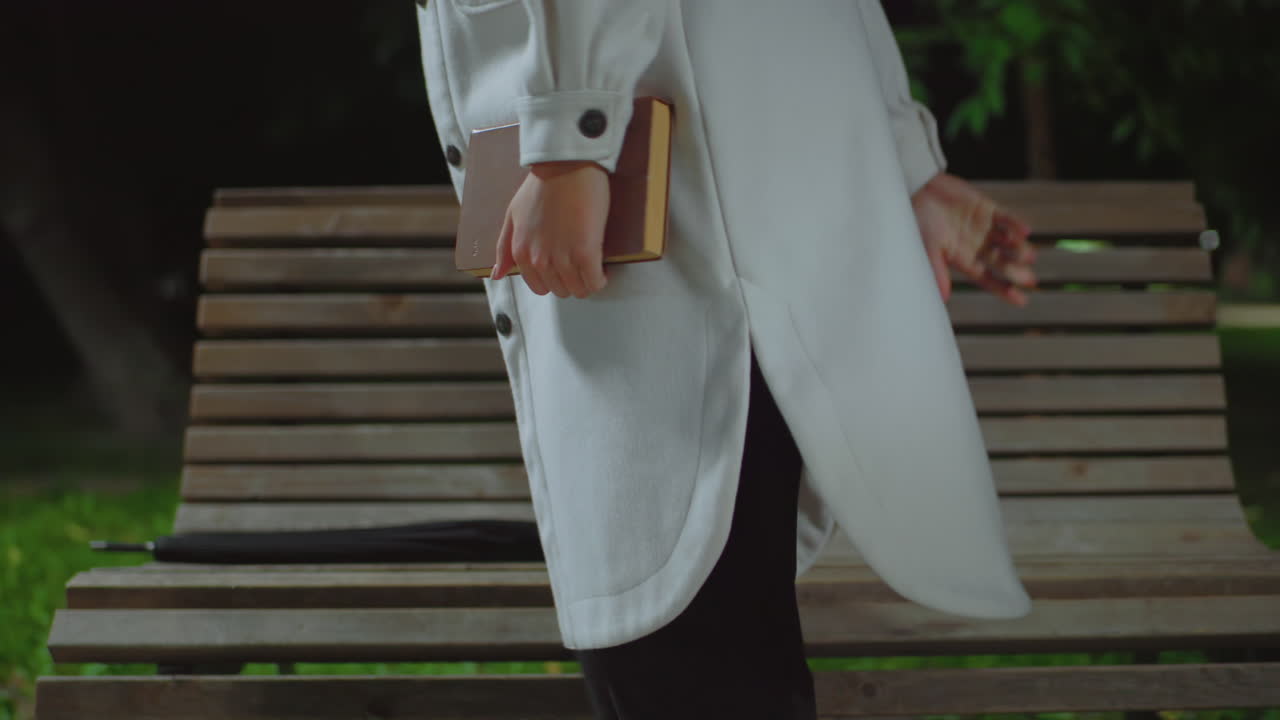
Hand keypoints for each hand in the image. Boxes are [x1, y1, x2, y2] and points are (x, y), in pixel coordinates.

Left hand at [491, 160, 609, 298]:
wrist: (566, 166)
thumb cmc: (541, 185)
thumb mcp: (513, 215)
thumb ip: (504, 248)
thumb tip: (497, 275)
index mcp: (521, 252)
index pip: (539, 287)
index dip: (554, 280)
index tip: (564, 268)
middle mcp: (539, 260)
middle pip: (560, 290)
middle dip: (571, 280)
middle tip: (580, 264)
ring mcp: (563, 258)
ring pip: (579, 290)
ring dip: (587, 281)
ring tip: (592, 266)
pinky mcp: (586, 253)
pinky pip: (594, 281)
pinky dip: (600, 279)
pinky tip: (603, 268)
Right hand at [911, 172, 1037, 305]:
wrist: (918, 189)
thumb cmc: (918, 220)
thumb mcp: (927, 247)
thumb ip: (937, 270)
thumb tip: (943, 298)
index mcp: (962, 259)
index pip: (987, 278)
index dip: (1004, 289)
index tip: (1021, 301)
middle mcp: (976, 246)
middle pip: (1002, 262)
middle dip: (1016, 272)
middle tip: (1030, 280)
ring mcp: (984, 228)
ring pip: (1009, 242)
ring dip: (1020, 250)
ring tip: (1028, 256)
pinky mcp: (988, 209)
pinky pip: (1007, 219)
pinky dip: (1016, 225)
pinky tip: (1025, 232)